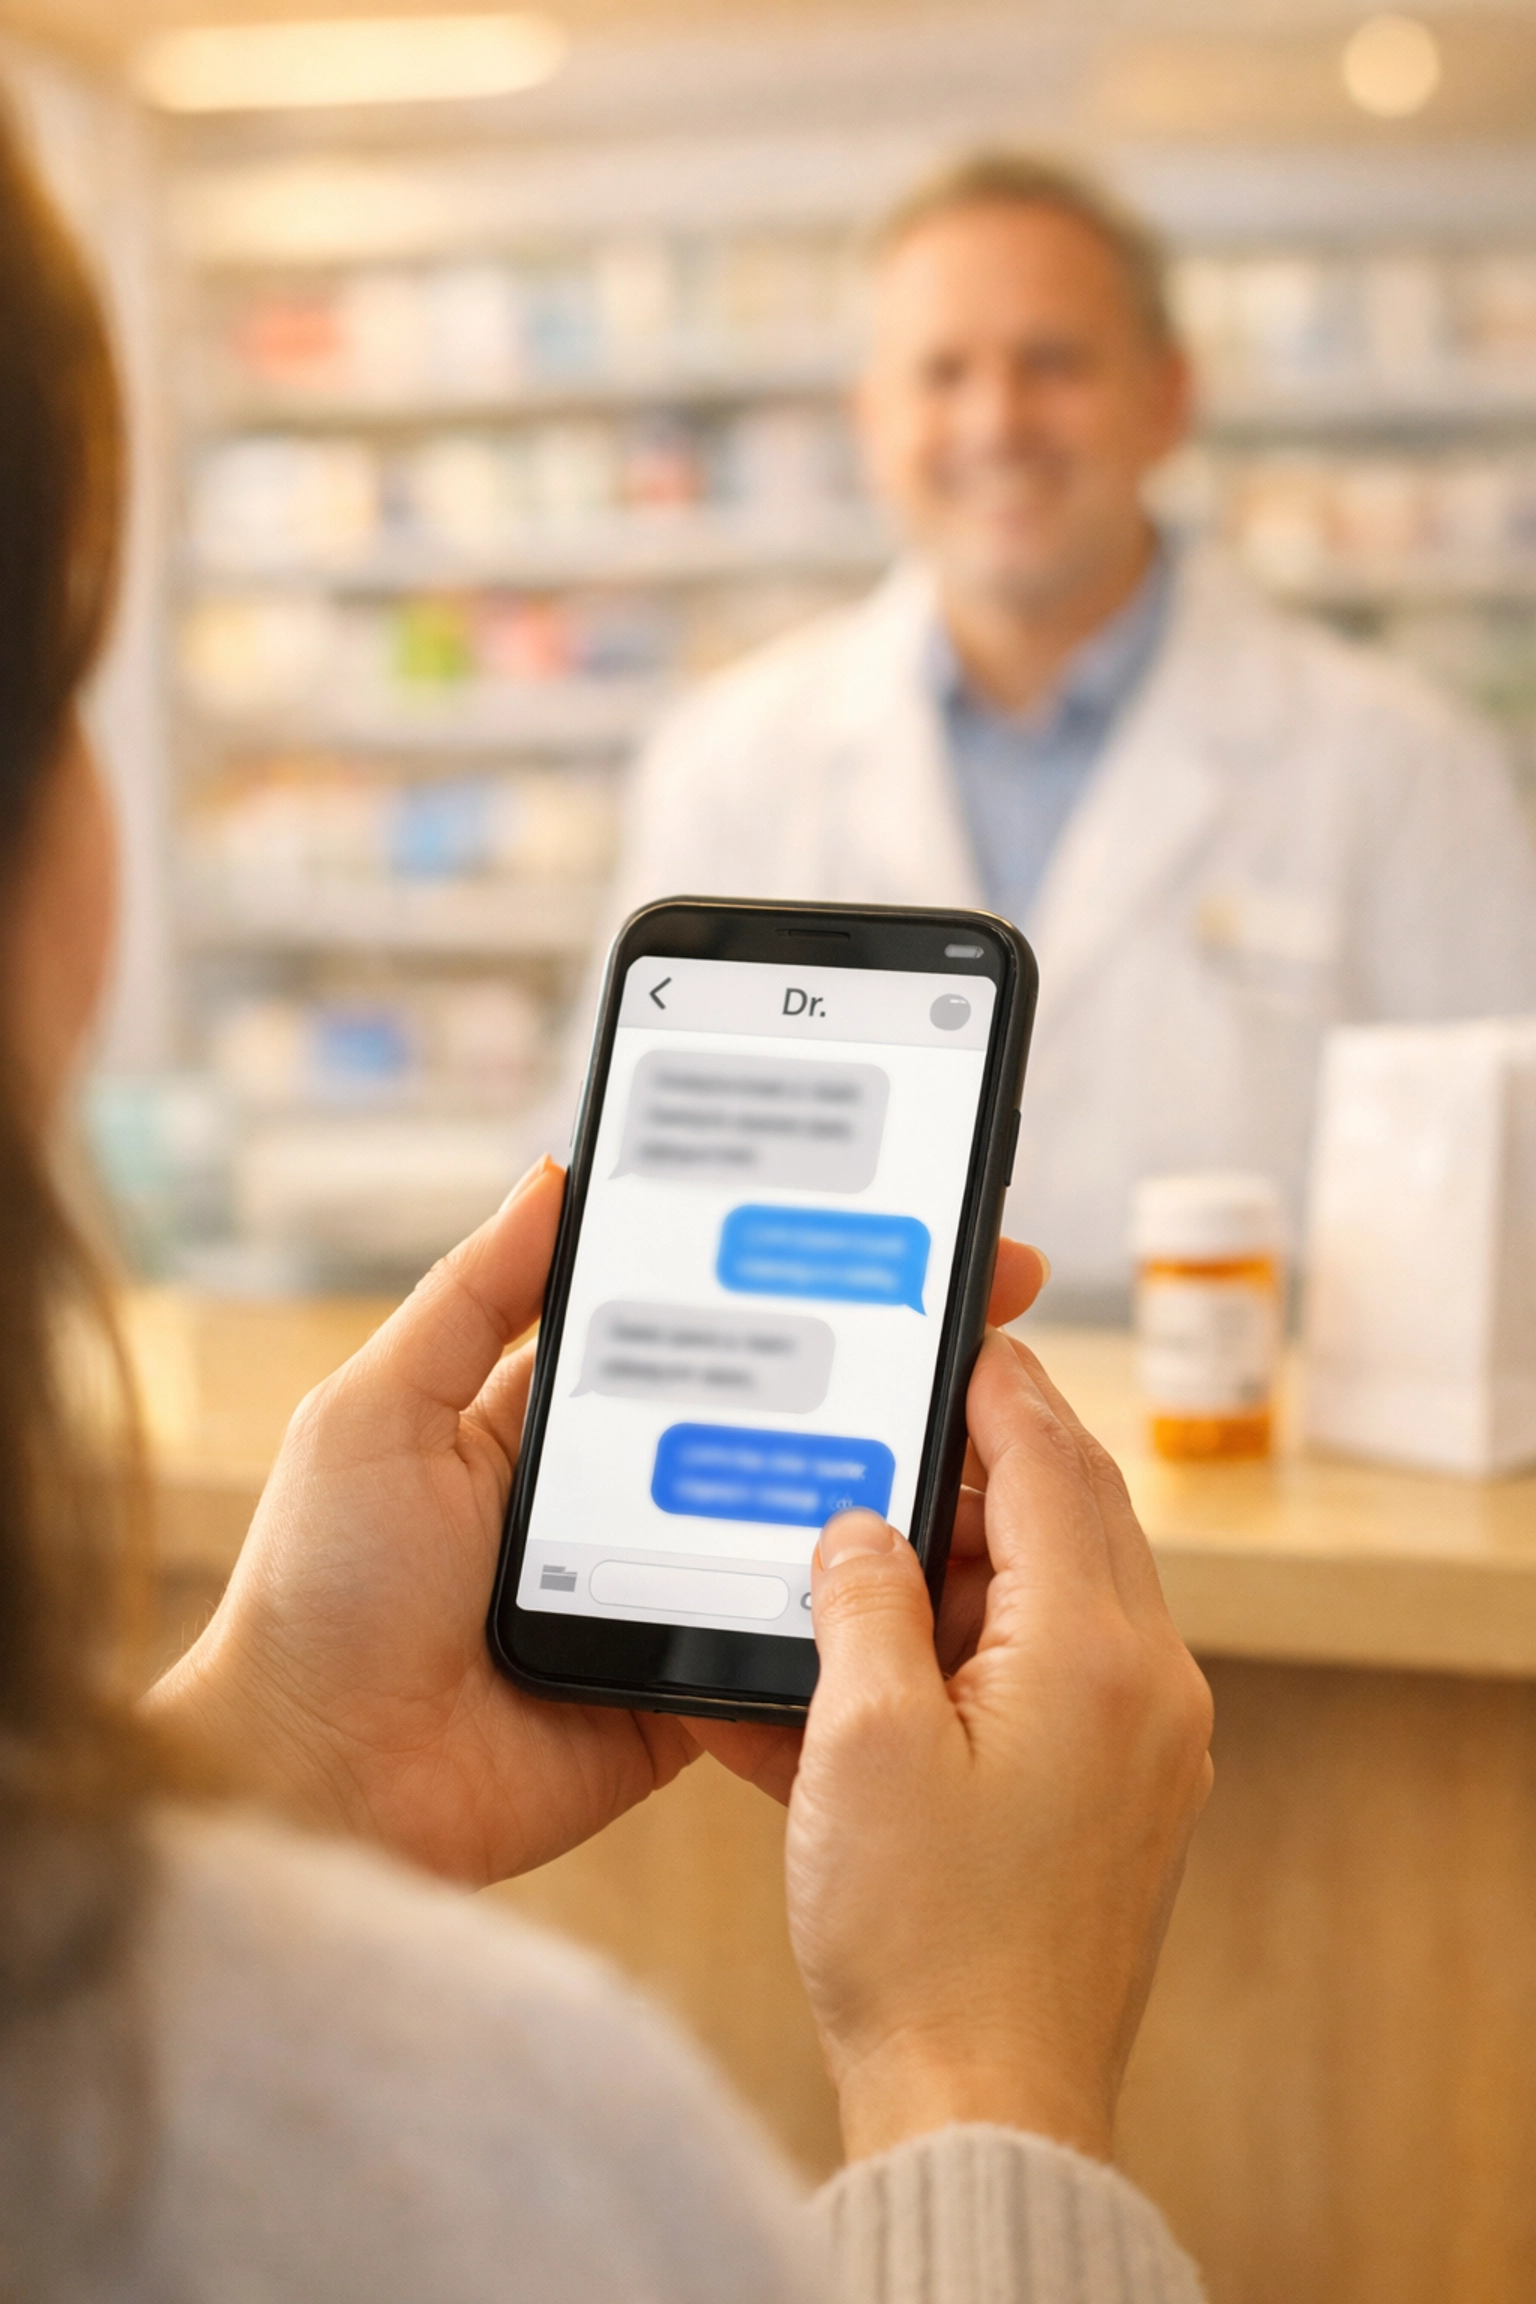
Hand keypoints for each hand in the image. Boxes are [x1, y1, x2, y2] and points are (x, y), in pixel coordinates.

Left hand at [149, 1156, 1047, 1886]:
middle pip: (772, 1410)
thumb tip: (555, 1173)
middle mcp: (627, 1494)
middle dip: (876, 1356)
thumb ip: (471, 1300)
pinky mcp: (690, 1684)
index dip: (785, 1268)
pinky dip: (860, 1606)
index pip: (697, 1321)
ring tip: (989, 1418)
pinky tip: (942, 1552)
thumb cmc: (320, 1592)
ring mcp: (667, 1590)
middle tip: (985, 1297)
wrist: (323, 1786)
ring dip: (886, 1477)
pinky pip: (792, 1637)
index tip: (879, 1215)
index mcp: (556, 1419)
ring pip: (802, 1519)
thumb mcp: (376, 1412)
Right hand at [782, 1333, 1213, 2163]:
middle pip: (1067, 1517)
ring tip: (857, 1554)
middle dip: (974, 1464)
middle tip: (884, 1433)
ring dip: (962, 1558)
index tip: (953, 1328)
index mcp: (1093, 1651)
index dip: (994, 1385)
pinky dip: (968, 1643)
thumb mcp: (856, 1742)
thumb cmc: (921, 1938)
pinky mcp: (1114, 1795)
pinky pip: (1046, 1672)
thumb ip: (859, 1601)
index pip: (1050, 1462)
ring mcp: (1139, 1743)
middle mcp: (1143, 1684)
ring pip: (1054, 1592)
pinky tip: (875, 1659)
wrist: (982, 2104)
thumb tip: (858, 1526)